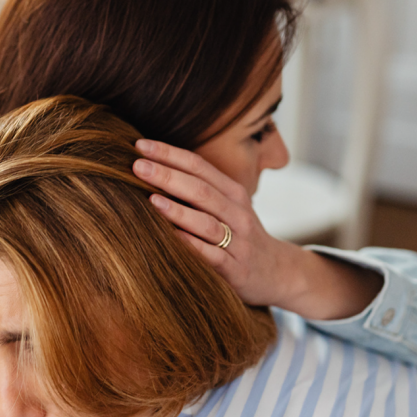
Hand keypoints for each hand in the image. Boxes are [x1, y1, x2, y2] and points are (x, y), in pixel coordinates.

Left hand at [133, 139, 381, 319]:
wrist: (278, 272)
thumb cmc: (239, 235)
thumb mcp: (226, 207)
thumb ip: (198, 190)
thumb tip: (153, 170)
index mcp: (232, 193)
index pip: (199, 167)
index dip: (170, 154)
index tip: (140, 145)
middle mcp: (237, 213)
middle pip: (201, 190)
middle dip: (168, 176)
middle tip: (137, 165)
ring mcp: (238, 242)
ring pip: (207, 222)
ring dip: (178, 211)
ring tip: (151, 199)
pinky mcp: (236, 269)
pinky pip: (213, 256)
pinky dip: (192, 247)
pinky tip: (172, 238)